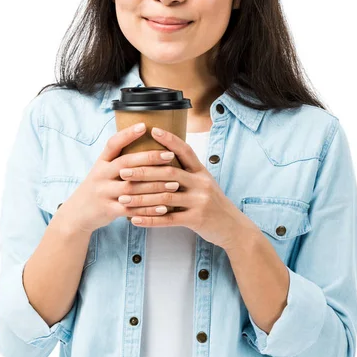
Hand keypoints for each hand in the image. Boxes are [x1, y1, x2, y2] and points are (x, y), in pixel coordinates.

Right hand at [57, 123, 177, 233]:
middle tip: (170, 155)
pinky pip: (131, 209)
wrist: (78, 214)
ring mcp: (103, 193)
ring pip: (132, 188)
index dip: (127, 134)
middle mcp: (100, 175)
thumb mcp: (103, 170)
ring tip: (174, 183)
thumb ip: (119, 158)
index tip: (144, 126)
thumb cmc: (99, 187)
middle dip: (149, 158)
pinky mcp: (108, 210)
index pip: (113, 144)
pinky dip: (148, 209)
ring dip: (155, 186)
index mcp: (101, 162)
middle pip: (126, 164)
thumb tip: (143, 138)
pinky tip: (164, 207)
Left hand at [119, 126, 241, 249]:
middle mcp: (201, 184)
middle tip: (123, 170)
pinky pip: (168, 220)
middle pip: (169, 173)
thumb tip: (164, 157)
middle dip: (144, 171)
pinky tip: (135, 219)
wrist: (233, 226)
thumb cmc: (213, 203)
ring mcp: (200, 202)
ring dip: (141, 198)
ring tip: (123, 199)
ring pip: (165, 198)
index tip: (153, 130)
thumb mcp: (204, 183)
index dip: (170, 139)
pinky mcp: (196, 220)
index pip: (185, 150)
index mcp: (202, 172)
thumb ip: (187, 172)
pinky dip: (150, 220)